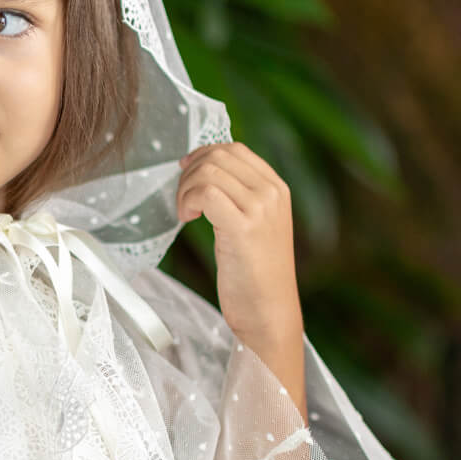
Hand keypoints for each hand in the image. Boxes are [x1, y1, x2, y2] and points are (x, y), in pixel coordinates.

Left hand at [176, 140, 302, 342]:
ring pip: (208, 172)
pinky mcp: (243, 226)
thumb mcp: (254, 225)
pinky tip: (188, 219)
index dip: (203, 156)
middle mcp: (272, 192)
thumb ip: (240, 197)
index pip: (234, 149)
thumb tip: (205, 170)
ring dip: (185, 189)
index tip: (186, 174)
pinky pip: (205, 193)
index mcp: (277, 188)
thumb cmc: (254, 274)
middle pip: (218, 156)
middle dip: (190, 173)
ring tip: (186, 213)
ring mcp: (260, 208)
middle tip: (183, 201)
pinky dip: (187, 201)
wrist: (268, 310)